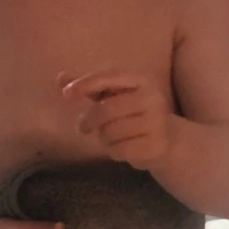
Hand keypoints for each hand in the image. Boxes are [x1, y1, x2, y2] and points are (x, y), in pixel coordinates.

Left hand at [58, 69, 173, 168]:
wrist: (168, 138)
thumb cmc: (133, 113)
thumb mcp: (113, 95)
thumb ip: (90, 87)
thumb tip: (60, 78)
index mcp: (141, 80)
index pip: (110, 76)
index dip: (87, 83)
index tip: (66, 94)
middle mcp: (152, 98)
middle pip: (105, 110)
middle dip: (88, 121)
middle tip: (83, 128)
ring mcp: (157, 122)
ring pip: (110, 133)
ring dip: (103, 138)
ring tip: (112, 136)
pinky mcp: (156, 145)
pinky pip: (119, 150)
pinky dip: (113, 152)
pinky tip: (122, 148)